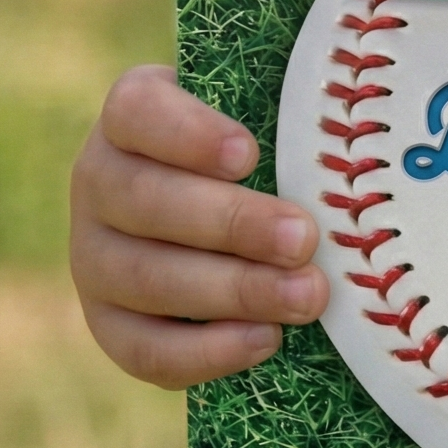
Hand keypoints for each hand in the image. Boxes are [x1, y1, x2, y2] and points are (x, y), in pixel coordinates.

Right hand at [69, 64, 328, 387]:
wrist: (224, 208)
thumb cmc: (262, 138)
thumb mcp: (269, 106)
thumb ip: (296, 103)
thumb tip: (354, 96)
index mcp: (131, 115)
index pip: (137, 111)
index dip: (187, 135)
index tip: (249, 154)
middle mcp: (99, 182)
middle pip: (145, 202)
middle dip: (232, 224)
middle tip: (304, 239)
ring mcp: (93, 257)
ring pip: (145, 278)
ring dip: (233, 291)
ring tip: (307, 296)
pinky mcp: (108, 322)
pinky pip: (142, 348)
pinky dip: (205, 352)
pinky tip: (266, 339)